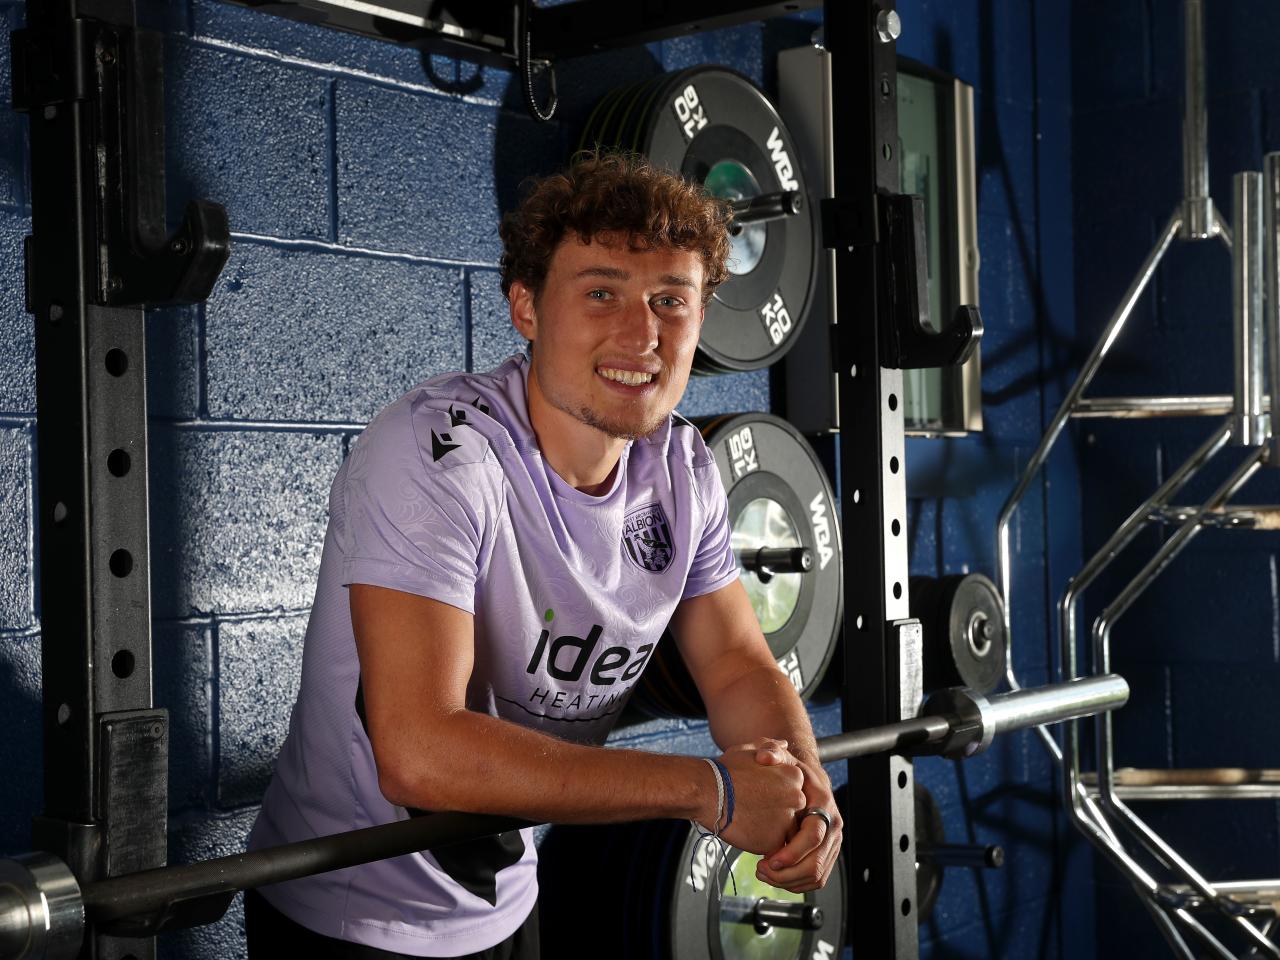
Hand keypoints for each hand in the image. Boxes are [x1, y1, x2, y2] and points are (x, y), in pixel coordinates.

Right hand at [712, 739, 806, 854]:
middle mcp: (797, 797)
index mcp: (795, 775)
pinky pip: (774, 846)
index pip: (795, 792)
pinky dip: (762, 843)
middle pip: (794, 813)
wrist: (707, 791)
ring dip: (771, 830)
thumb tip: (784, 745)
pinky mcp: (775, 840)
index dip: (776, 796)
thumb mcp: (751, 749)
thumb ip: (771, 747)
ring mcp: (788, 820)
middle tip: (753, 810)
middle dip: (776, 814)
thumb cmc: (726, 770)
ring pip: (786, 832)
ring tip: (749, 820)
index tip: (759, 796)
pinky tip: (746, 830)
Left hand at [753, 751, 842, 892]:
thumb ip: (772, 753)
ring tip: (764, 873)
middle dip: (787, 873)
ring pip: (817, 875)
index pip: (813, 836)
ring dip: (788, 881)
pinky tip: (775, 875)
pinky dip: (795, 883)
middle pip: (816, 863)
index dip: (791, 852)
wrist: (805, 779)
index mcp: (824, 805)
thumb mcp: (781, 757)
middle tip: (762, 870)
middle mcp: (832, 827)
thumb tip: (766, 756)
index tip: (769, 860)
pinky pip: (816, 878)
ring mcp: (831, 843)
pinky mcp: (826, 855)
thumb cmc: (791, 771)